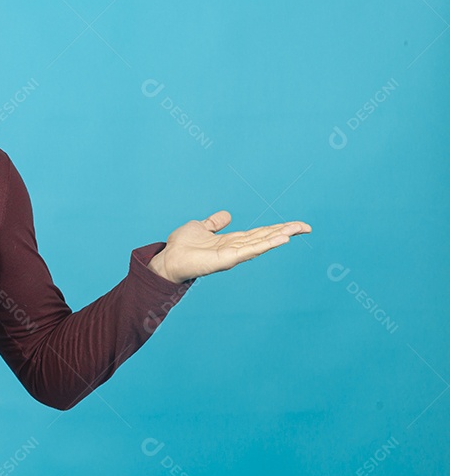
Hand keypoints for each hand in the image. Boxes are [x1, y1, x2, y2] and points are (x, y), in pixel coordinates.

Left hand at [147, 210, 311, 283]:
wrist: (168, 259)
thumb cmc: (182, 246)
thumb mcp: (201, 227)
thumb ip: (215, 223)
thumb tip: (227, 215)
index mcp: (232, 241)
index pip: (260, 233)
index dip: (277, 228)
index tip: (296, 224)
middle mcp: (236, 248)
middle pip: (265, 237)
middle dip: (285, 231)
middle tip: (306, 227)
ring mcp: (234, 254)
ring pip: (261, 243)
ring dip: (280, 236)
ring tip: (297, 230)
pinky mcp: (228, 259)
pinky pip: (251, 250)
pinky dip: (266, 244)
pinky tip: (280, 239)